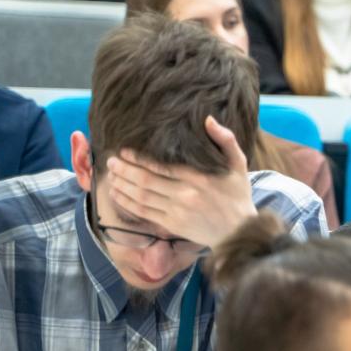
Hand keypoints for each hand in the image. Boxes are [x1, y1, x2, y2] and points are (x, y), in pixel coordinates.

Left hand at [105, 115, 256, 247]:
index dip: (139, 158)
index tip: (124, 151)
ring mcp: (177, 211)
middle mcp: (186, 195)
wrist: (239, 230)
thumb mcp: (238, 164)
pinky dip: (126, 203)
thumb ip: (225, 140)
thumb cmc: (237, 195)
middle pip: (146, 181)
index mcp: (200, 178)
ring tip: (110, 175)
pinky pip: (144, 212)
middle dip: (125, 170)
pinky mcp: (173, 224)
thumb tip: (207, 119)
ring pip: (141, 196)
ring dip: (122, 185)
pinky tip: (116, 194)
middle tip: (111, 161)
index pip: (162, 166)